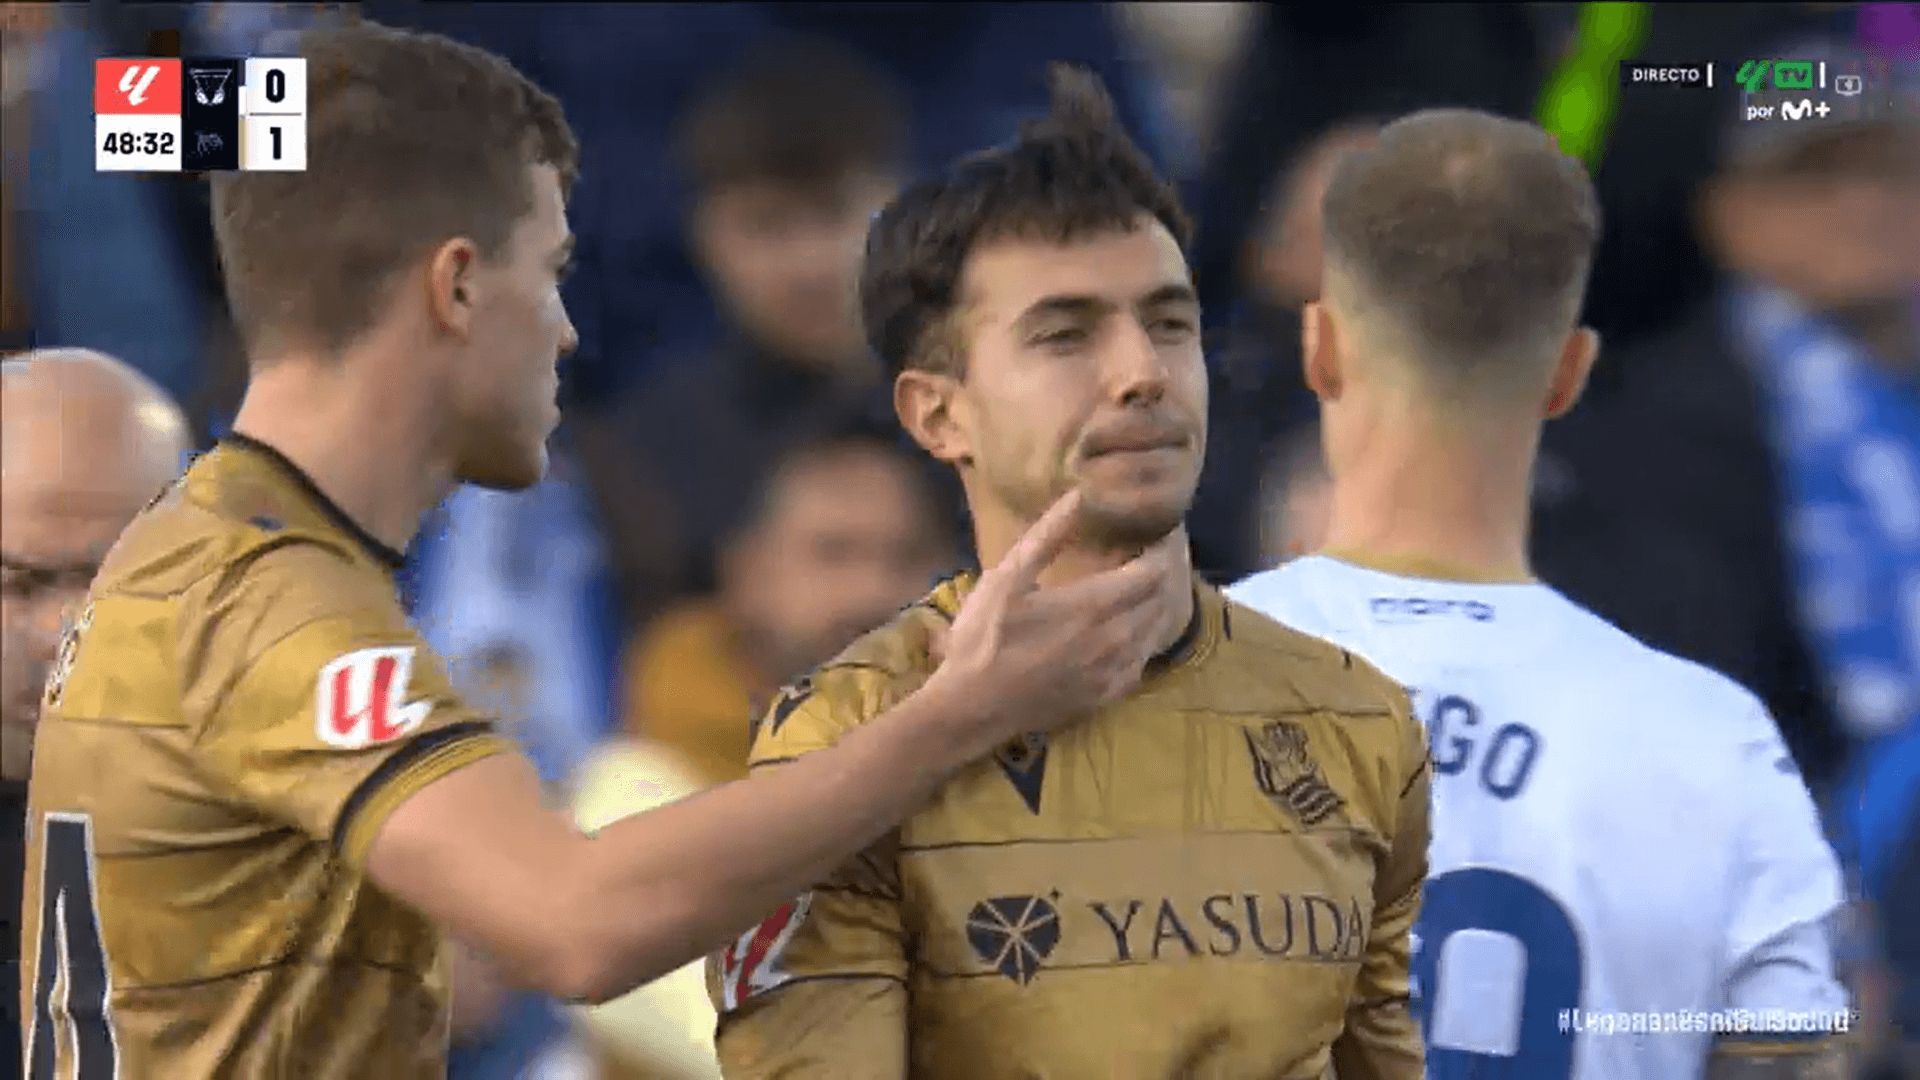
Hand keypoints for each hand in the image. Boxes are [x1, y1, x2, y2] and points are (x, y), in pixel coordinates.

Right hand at [922, 488, 1184, 756]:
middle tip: (1154, 556)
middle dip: (1164, 574)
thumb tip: (1079, 494)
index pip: (1153, 573)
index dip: (1162, 551)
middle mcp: (1115, 638)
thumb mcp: (1007, 577)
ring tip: (1147, 587)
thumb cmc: (984, 637)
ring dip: (1158, 606)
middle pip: (1161, 600)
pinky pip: (1142, 663)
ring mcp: (1113, 671)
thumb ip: (1048, 536)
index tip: (1158, 535)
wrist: (972, 707)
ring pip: (1156, 632)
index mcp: (1094, 604)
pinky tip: (1132, 633)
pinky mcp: (1106, 695)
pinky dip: (1146, 641)